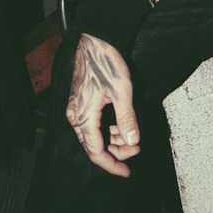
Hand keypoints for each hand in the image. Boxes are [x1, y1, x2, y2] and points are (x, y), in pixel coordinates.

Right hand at [64, 33, 140, 176]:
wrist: (95, 40)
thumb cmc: (106, 62)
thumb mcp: (122, 91)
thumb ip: (127, 119)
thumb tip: (132, 141)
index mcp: (84, 117)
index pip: (95, 152)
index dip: (112, 164)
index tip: (126, 171)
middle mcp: (76, 116)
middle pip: (94, 146)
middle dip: (116, 152)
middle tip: (136, 149)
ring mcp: (76, 110)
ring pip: (93, 136)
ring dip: (112, 141)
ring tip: (132, 138)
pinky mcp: (80, 103)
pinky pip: (92, 125)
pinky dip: (107, 129)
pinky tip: (121, 126)